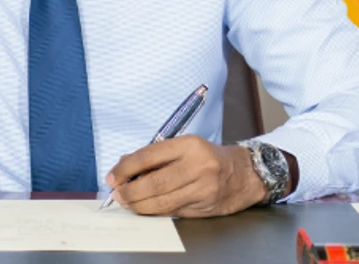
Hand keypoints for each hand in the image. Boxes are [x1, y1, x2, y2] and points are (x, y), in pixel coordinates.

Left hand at [105, 135, 266, 216]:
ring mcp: (202, 190)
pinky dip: (155, 212)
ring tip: (127, 202)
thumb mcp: (185, 146)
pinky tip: (145, 208)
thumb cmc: (210, 157)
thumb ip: (156, 155)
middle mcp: (197, 167)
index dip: (126, 169)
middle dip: (130, 192)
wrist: (245, 174)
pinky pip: (172, 212)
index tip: (113, 177)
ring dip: (139, 205)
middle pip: (154, 183)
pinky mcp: (203, 208)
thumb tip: (124, 166)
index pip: (149, 156)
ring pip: (162, 202)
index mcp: (189, 145)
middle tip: (117, 195)